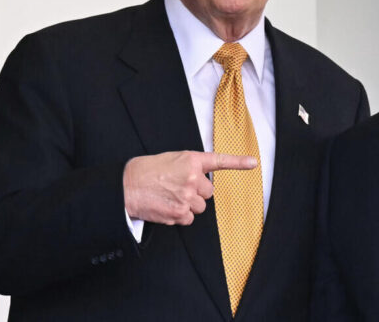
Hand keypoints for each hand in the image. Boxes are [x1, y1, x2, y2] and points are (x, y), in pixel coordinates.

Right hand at [122, 151, 256, 225]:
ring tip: (170, 197)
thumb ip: (190, 168)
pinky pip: (189, 219)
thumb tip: (201, 181)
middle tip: (178, 188)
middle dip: (196, 193)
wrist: (125, 186)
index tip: (253, 163)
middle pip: (208, 192)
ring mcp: (187, 196)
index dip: (239, 162)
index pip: (219, 161)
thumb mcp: (172, 160)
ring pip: (200, 207)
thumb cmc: (146, 171)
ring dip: (188, 205)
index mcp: (191, 160)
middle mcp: (192, 178)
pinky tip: (166, 207)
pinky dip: (180, 216)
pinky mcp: (179, 213)